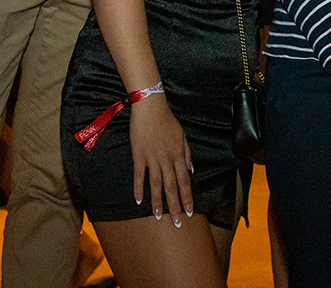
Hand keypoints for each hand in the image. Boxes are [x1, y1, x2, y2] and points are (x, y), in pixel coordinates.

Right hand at [128, 93, 193, 225]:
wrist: (151, 108)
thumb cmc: (167, 121)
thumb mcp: (182, 136)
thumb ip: (187, 154)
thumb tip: (192, 170)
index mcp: (179, 156)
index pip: (185, 181)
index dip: (187, 197)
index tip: (190, 211)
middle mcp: (167, 160)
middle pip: (172, 187)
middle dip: (176, 206)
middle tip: (178, 223)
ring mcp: (153, 158)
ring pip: (157, 184)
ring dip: (158, 202)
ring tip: (159, 217)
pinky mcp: (139, 155)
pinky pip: (139, 175)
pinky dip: (139, 188)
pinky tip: (138, 200)